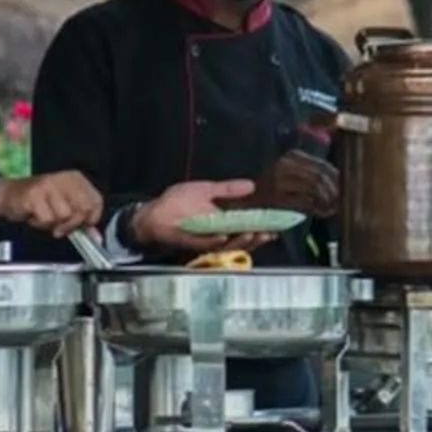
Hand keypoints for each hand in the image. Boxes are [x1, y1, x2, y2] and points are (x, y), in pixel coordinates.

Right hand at [0, 170, 103, 234]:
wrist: (7, 195)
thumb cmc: (38, 202)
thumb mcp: (63, 207)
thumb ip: (81, 219)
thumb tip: (96, 237)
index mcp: (75, 179)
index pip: (96, 201)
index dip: (91, 218)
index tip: (82, 225)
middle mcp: (64, 178)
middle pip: (82, 209)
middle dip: (72, 224)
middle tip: (60, 225)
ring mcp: (48, 185)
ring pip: (64, 216)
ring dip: (53, 224)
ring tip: (44, 216)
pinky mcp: (34, 194)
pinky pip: (47, 219)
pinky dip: (40, 223)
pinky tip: (34, 215)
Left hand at [132, 179, 275, 252]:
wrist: (154, 210)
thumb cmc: (178, 202)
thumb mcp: (206, 190)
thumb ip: (228, 189)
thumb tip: (251, 185)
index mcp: (223, 222)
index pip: (247, 229)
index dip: (262, 230)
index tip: (276, 228)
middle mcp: (217, 234)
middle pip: (241, 241)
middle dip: (256, 238)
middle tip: (267, 233)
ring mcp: (204, 240)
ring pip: (227, 246)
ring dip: (240, 241)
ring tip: (251, 233)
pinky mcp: (190, 241)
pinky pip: (205, 244)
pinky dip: (214, 241)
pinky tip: (223, 236)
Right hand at [251, 149, 339, 219]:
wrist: (245, 199)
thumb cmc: (274, 187)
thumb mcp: (292, 171)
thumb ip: (313, 172)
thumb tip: (340, 178)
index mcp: (292, 156)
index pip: (323, 165)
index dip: (338, 178)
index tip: (346, 188)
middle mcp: (286, 165)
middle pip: (321, 176)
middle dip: (335, 190)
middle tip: (342, 201)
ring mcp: (280, 180)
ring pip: (315, 188)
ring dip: (328, 200)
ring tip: (333, 208)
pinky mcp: (277, 197)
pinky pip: (305, 203)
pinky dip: (318, 209)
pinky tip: (322, 212)